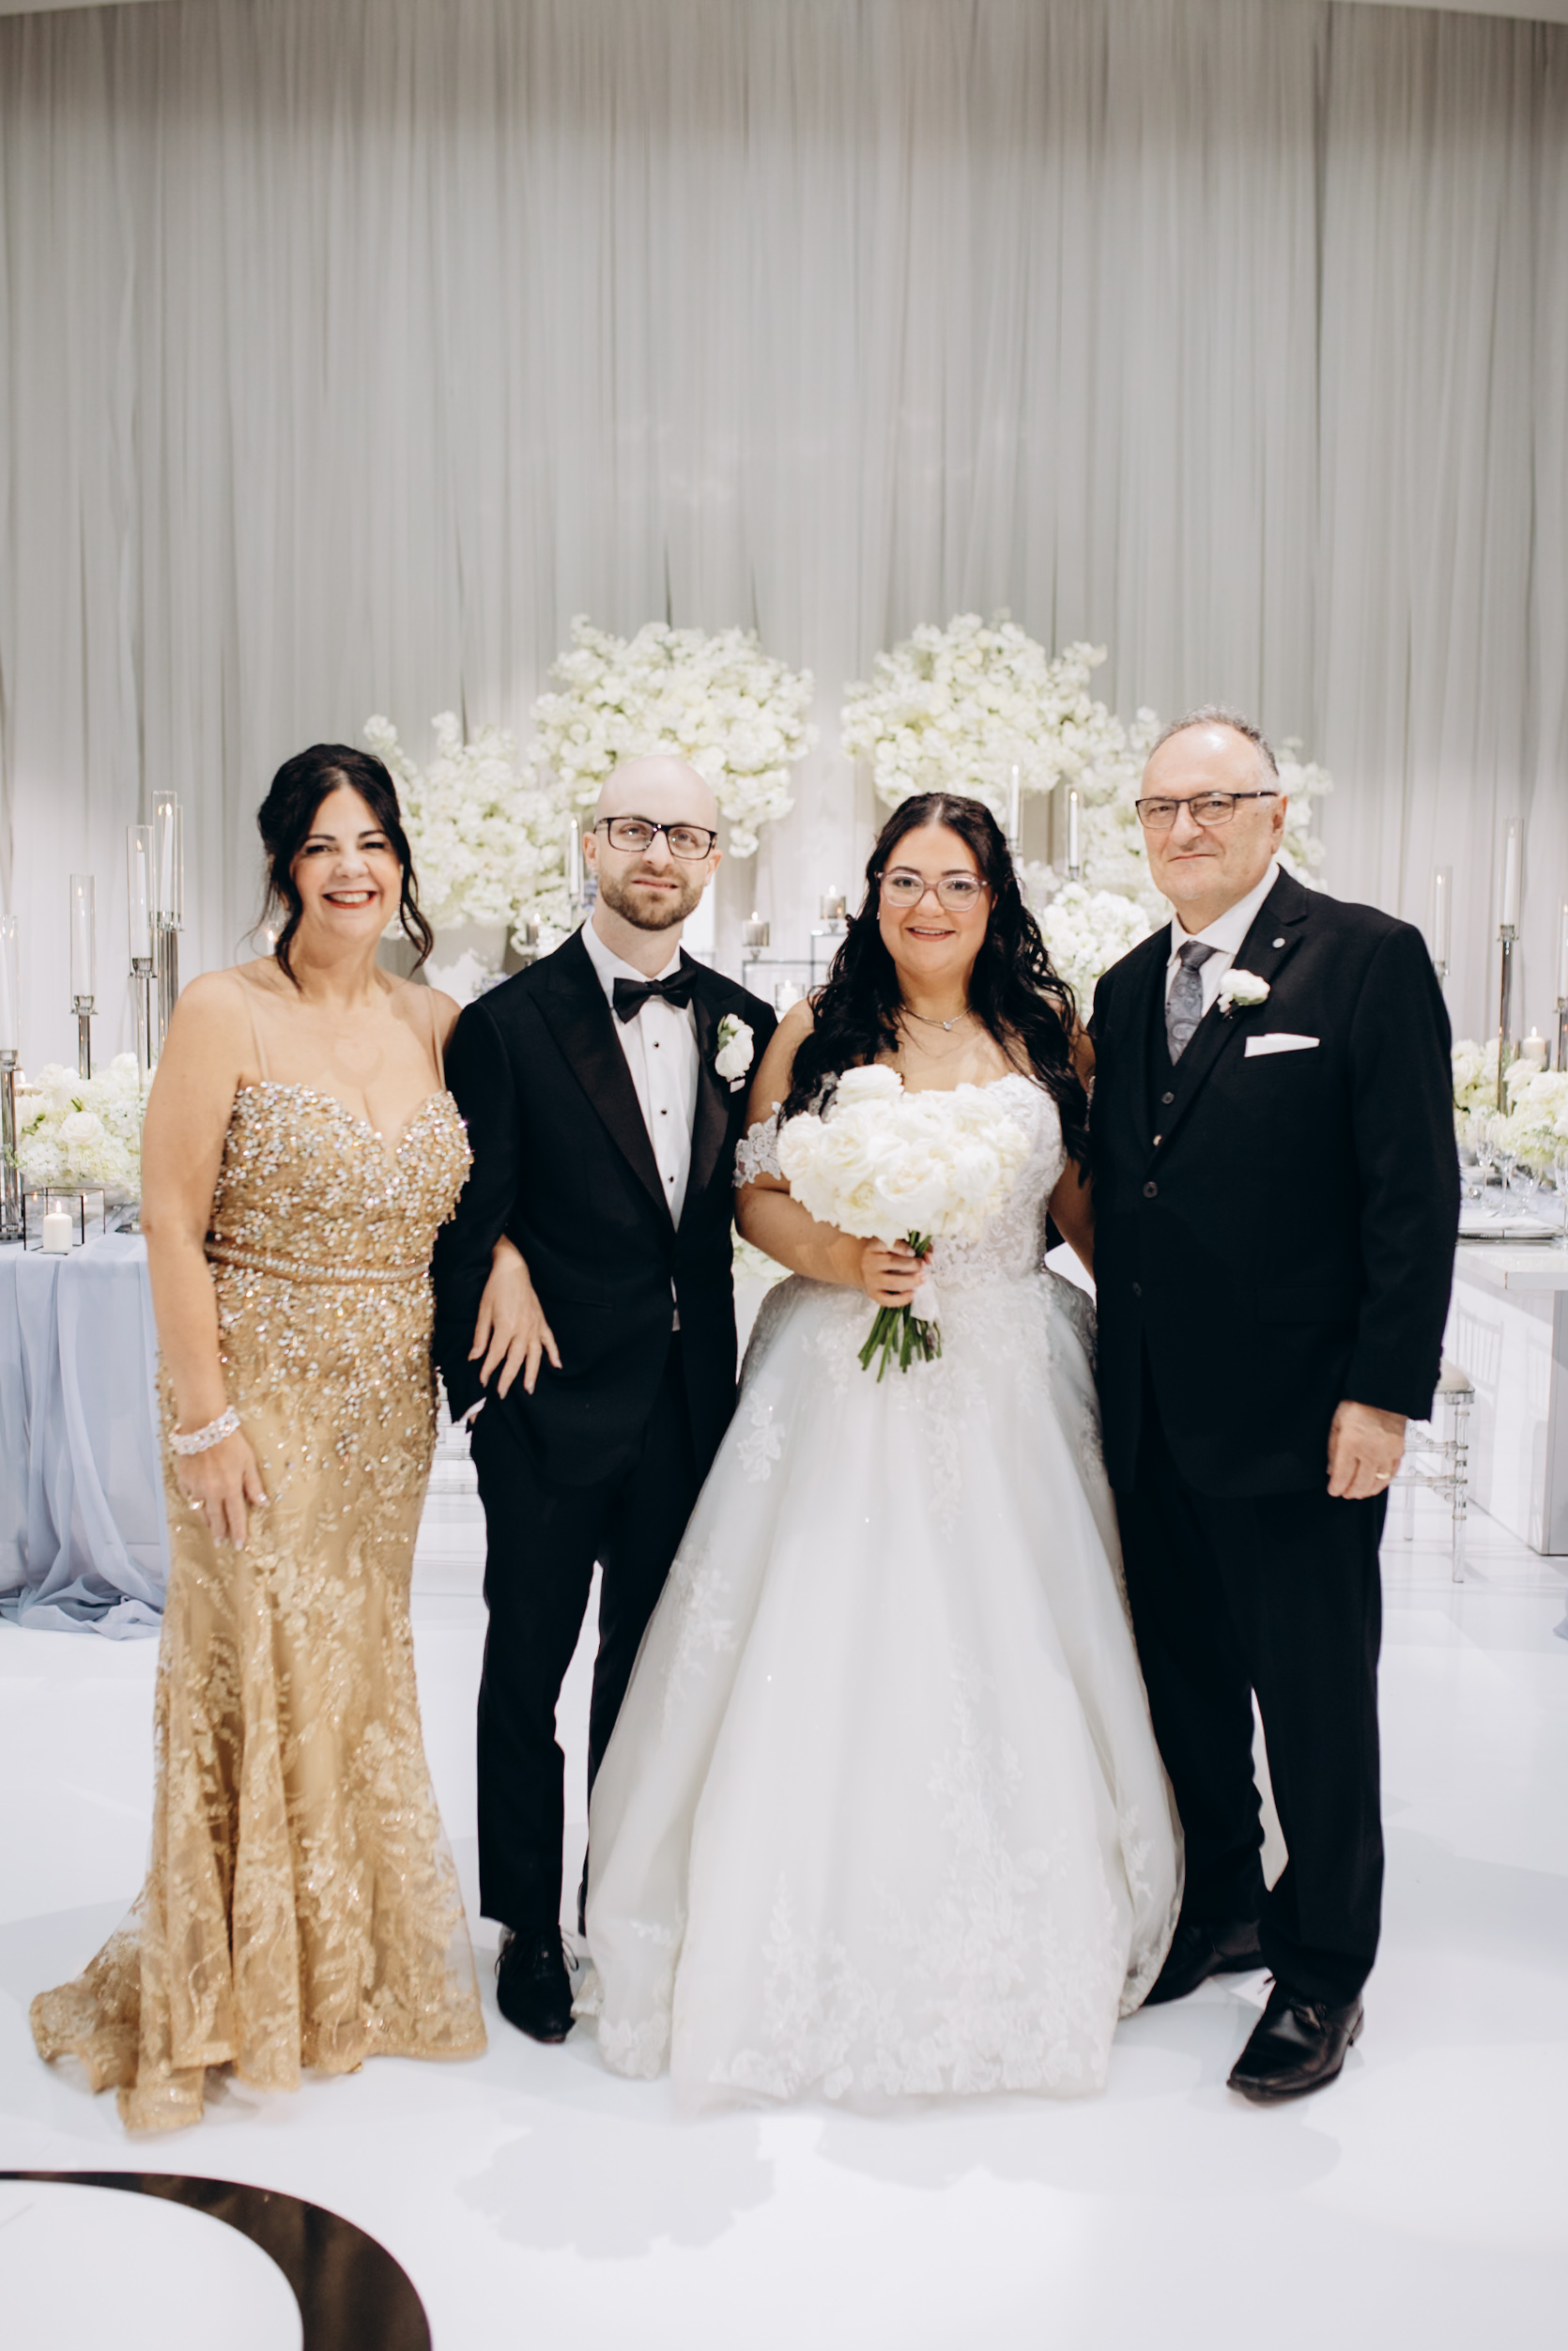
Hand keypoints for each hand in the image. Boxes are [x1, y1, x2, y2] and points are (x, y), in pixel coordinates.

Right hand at [174, 1428, 267, 1549]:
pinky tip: (198, 1506)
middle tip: (222, 1543)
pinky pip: (189, 1498)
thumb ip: (254, 1485)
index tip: (239, 1545)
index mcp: (230, 1488)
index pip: (236, 1517)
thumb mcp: (248, 1462)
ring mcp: (195, 1487)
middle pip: (216, 1519)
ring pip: (200, 1511)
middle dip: (220, 1532)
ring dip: (207, 1521)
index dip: (238, 1532)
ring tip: (212, 1529)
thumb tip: (263, 1504)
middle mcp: (211, 1492)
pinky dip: (194, 1504)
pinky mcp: (184, 1480)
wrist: (203, 1426)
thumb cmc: (230, 1441)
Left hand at [471, 1239, 560, 1399]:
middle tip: (502, 1393)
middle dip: (508, 1378)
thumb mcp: (483, 1311)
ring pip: (535, 1355)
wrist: (512, 1268)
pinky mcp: (541, 1321)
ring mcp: (535, 1326)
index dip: (488, 1369)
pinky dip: (554, 1354)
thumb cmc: (495, 1288)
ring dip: (532, 1373)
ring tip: (529, 1389)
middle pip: (515, 1359)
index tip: (482, 1381)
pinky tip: (557, 1366)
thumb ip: (480, 1337)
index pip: (496, 1354)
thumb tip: (474, 1357)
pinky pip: (550, 1341)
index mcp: (506, 1326)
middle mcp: (523, 1329)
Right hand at [853, 1238, 926, 1310]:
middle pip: (891, 1262)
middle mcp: (869, 1261)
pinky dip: (901, 1299)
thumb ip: (918, 1248)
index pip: (885, 1244)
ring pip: (890, 1282)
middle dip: (911, 1265)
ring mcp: (870, 1279)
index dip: (900, 1248)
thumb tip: (930, 1259)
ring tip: (923, 1279)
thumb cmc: (888, 1254)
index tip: (913, 1252)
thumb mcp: (899, 1245)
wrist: (865, 1267)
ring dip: (910, 1281)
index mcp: (874, 1246)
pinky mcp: (873, 1293)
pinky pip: (887, 1299)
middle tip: (923, 1266)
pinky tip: (912, 1294)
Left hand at [1327, 1400, 1406, 1500]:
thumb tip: (1332, 1470)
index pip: (1342, 1476)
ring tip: (1357, 1491)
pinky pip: (1391, 1475)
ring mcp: (1386, 1453)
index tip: (1333, 1490)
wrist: (1383, 1395)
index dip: (1336, 1487)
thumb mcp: (1336, 1424)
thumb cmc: (1358, 1405)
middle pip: (1360, 1484)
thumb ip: (1333, 1449)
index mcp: (1351, 1444)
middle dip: (1349, 1492)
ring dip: (1366, 1491)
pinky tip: (1375, 1485)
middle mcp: (1370, 1451)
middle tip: (1344, 1492)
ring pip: (1376, 1483)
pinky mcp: (1398, 1452)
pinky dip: (1382, 1483)